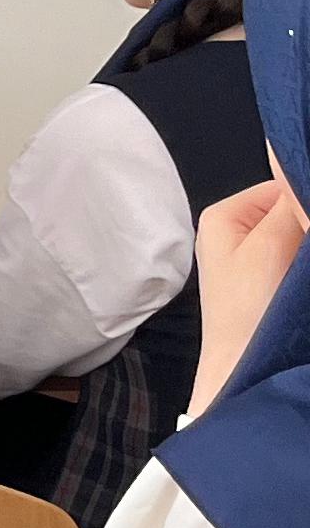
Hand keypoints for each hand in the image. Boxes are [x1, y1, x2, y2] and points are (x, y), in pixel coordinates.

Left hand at [190, 173, 309, 418]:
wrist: (245, 369)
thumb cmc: (249, 308)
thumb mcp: (269, 245)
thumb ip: (290, 203)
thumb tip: (295, 158)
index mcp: (225, 216)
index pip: (284, 185)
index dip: (309, 195)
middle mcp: (236, 233)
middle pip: (294, 211)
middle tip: (307, 251)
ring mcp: (256, 260)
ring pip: (300, 237)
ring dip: (308, 248)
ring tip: (303, 270)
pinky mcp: (272, 284)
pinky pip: (298, 260)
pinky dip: (306, 265)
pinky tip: (305, 278)